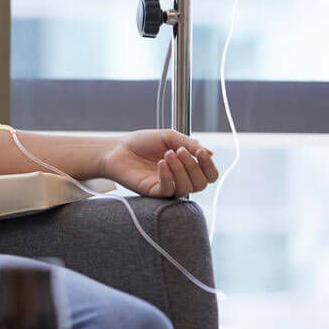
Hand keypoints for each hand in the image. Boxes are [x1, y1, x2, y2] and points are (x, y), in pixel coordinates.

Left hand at [99, 130, 218, 197]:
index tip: (200, 152)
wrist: (117, 148)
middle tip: (179, 151)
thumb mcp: (168, 137)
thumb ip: (189, 143)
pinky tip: (160, 163)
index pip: (208, 174)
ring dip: (180, 169)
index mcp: (186, 166)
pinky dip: (167, 176)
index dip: (208, 165)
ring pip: (186, 188)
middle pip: (201, 184)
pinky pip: (168, 190)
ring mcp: (167, 187)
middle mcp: (179, 179)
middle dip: (194, 167)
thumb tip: (211, 153)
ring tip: (167, 154)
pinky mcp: (153, 192)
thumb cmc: (143, 142)